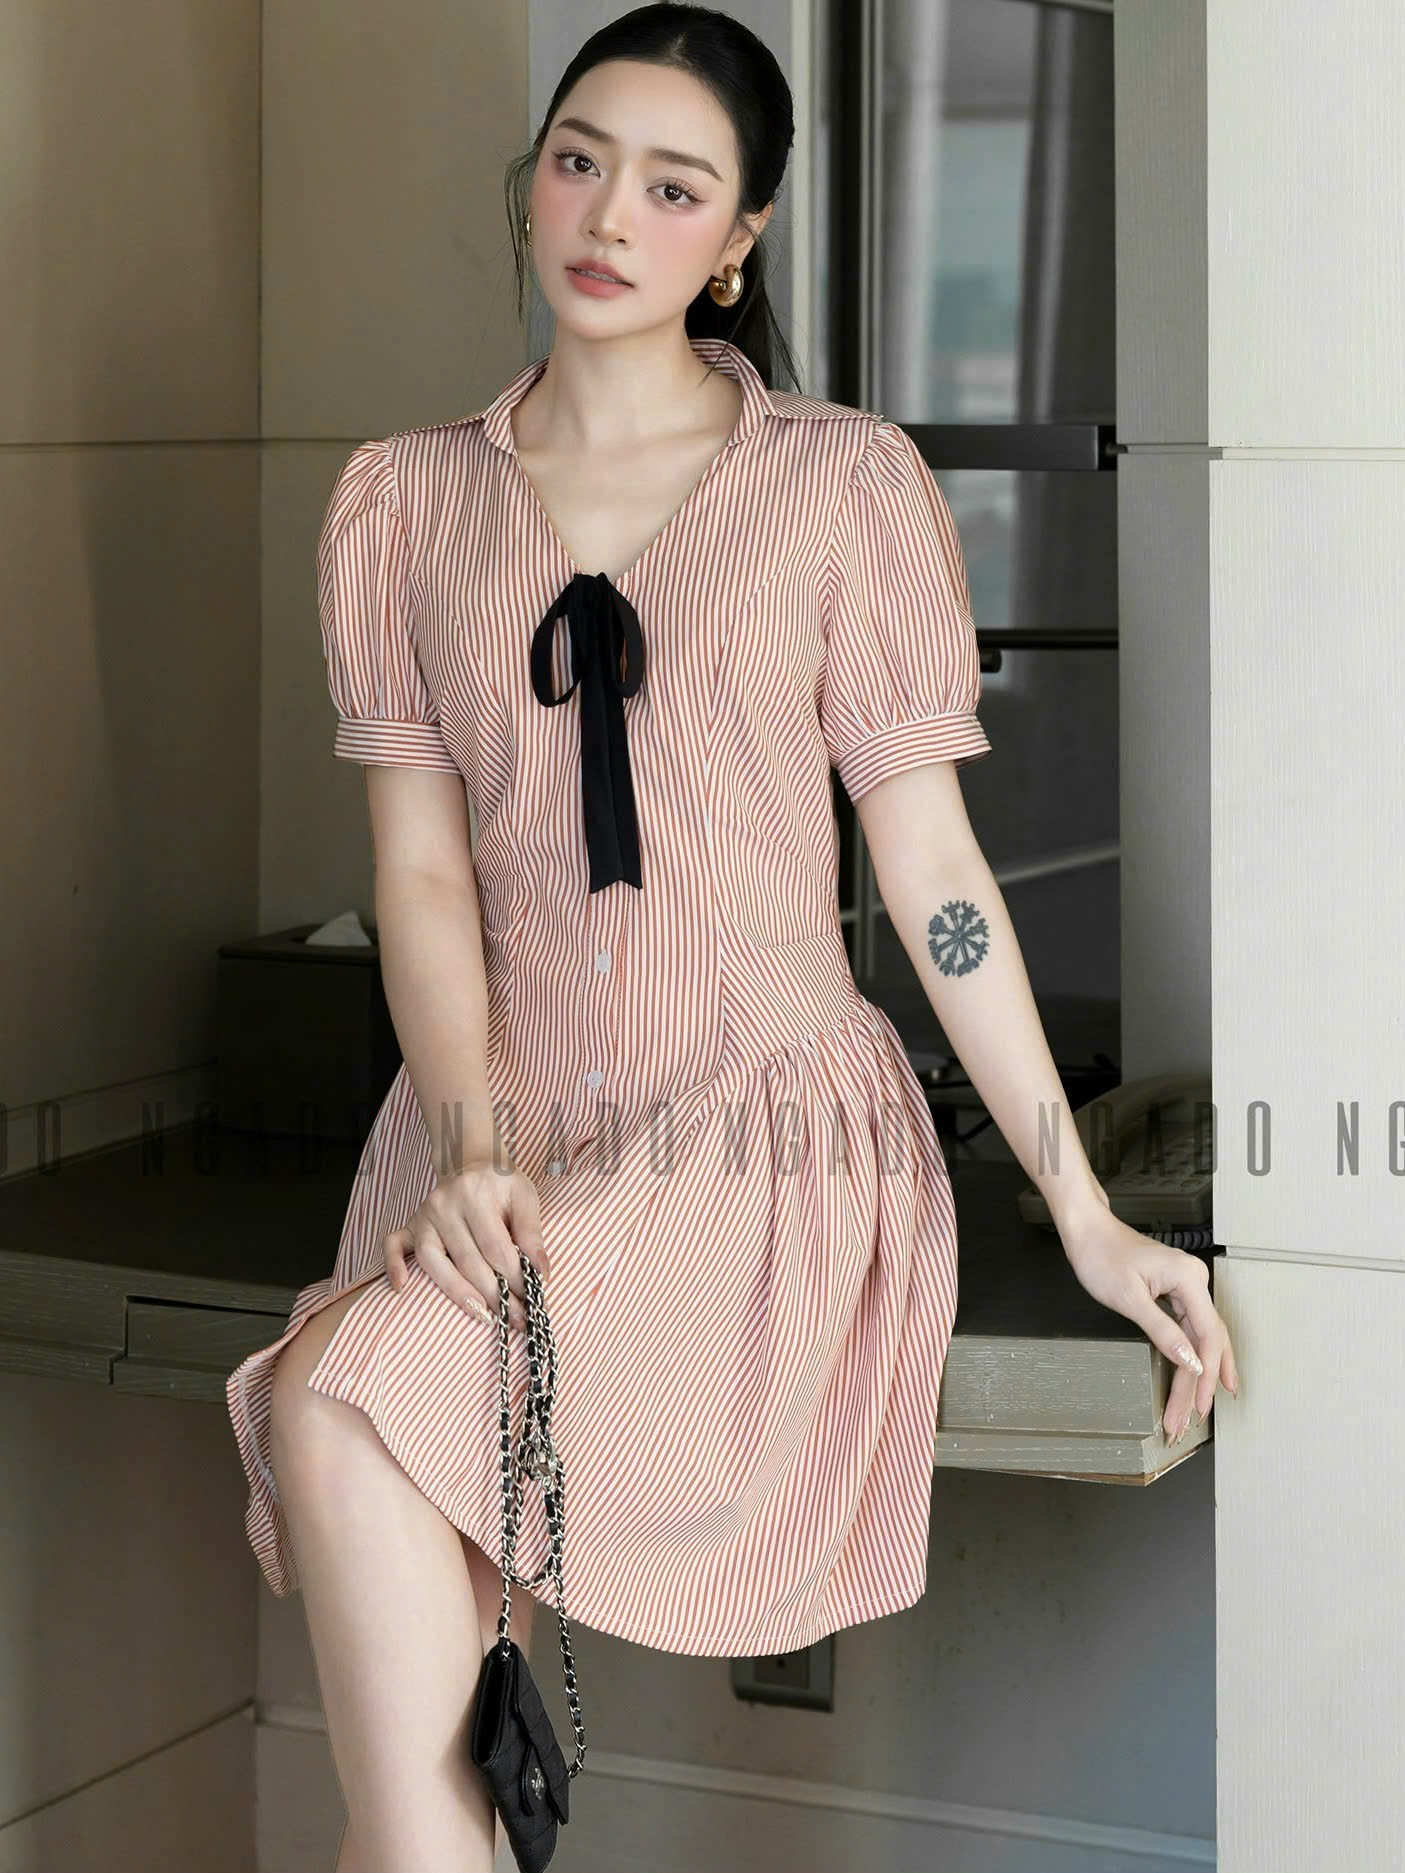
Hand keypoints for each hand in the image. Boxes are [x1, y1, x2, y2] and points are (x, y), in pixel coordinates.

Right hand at [384, 1160, 549, 1329]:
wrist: (471, 1161)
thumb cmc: (501, 1184)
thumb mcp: (524, 1197)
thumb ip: (532, 1234)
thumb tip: (540, 1274)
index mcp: (476, 1194)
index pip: (496, 1248)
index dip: (515, 1278)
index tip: (531, 1300)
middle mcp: (445, 1204)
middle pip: (468, 1260)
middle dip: (495, 1295)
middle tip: (515, 1319)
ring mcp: (424, 1214)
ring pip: (433, 1261)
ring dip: (458, 1293)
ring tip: (483, 1316)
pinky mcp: (410, 1224)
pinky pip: (393, 1244)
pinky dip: (394, 1266)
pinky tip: (402, 1288)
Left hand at [1056, 1196, 1239, 1442]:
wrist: (1087, 1230)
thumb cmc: (1101, 1257)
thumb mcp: (1129, 1298)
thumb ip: (1162, 1332)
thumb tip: (1191, 1364)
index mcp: (1190, 1279)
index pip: (1208, 1336)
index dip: (1205, 1376)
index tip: (1198, 1407)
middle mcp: (1196, 1282)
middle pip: (1207, 1341)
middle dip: (1200, 1383)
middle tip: (1192, 1420)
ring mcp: (1187, 1287)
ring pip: (1200, 1339)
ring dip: (1196, 1375)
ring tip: (1194, 1410)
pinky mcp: (1176, 1292)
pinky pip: (1189, 1329)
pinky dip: (1188, 1356)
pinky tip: (1197, 1379)